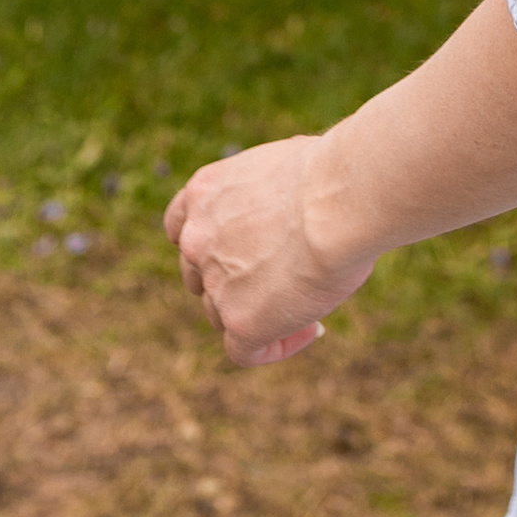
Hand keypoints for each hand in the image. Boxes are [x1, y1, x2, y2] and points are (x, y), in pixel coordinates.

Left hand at [165, 133, 375, 367]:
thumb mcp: (280, 163)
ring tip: (309, 301)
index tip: (239, 249)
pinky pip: (246, 352)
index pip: (180, 229)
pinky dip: (275, 346)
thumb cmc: (329, 171)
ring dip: (257, 312)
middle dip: (232, 280)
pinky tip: (310, 330)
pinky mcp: (242, 323)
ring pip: (222, 315)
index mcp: (203, 193)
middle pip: (202, 276)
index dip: (206, 245)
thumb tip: (287, 205)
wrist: (337, 198)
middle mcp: (197, 240)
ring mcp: (216, 285)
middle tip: (281, 278)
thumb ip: (266, 192)